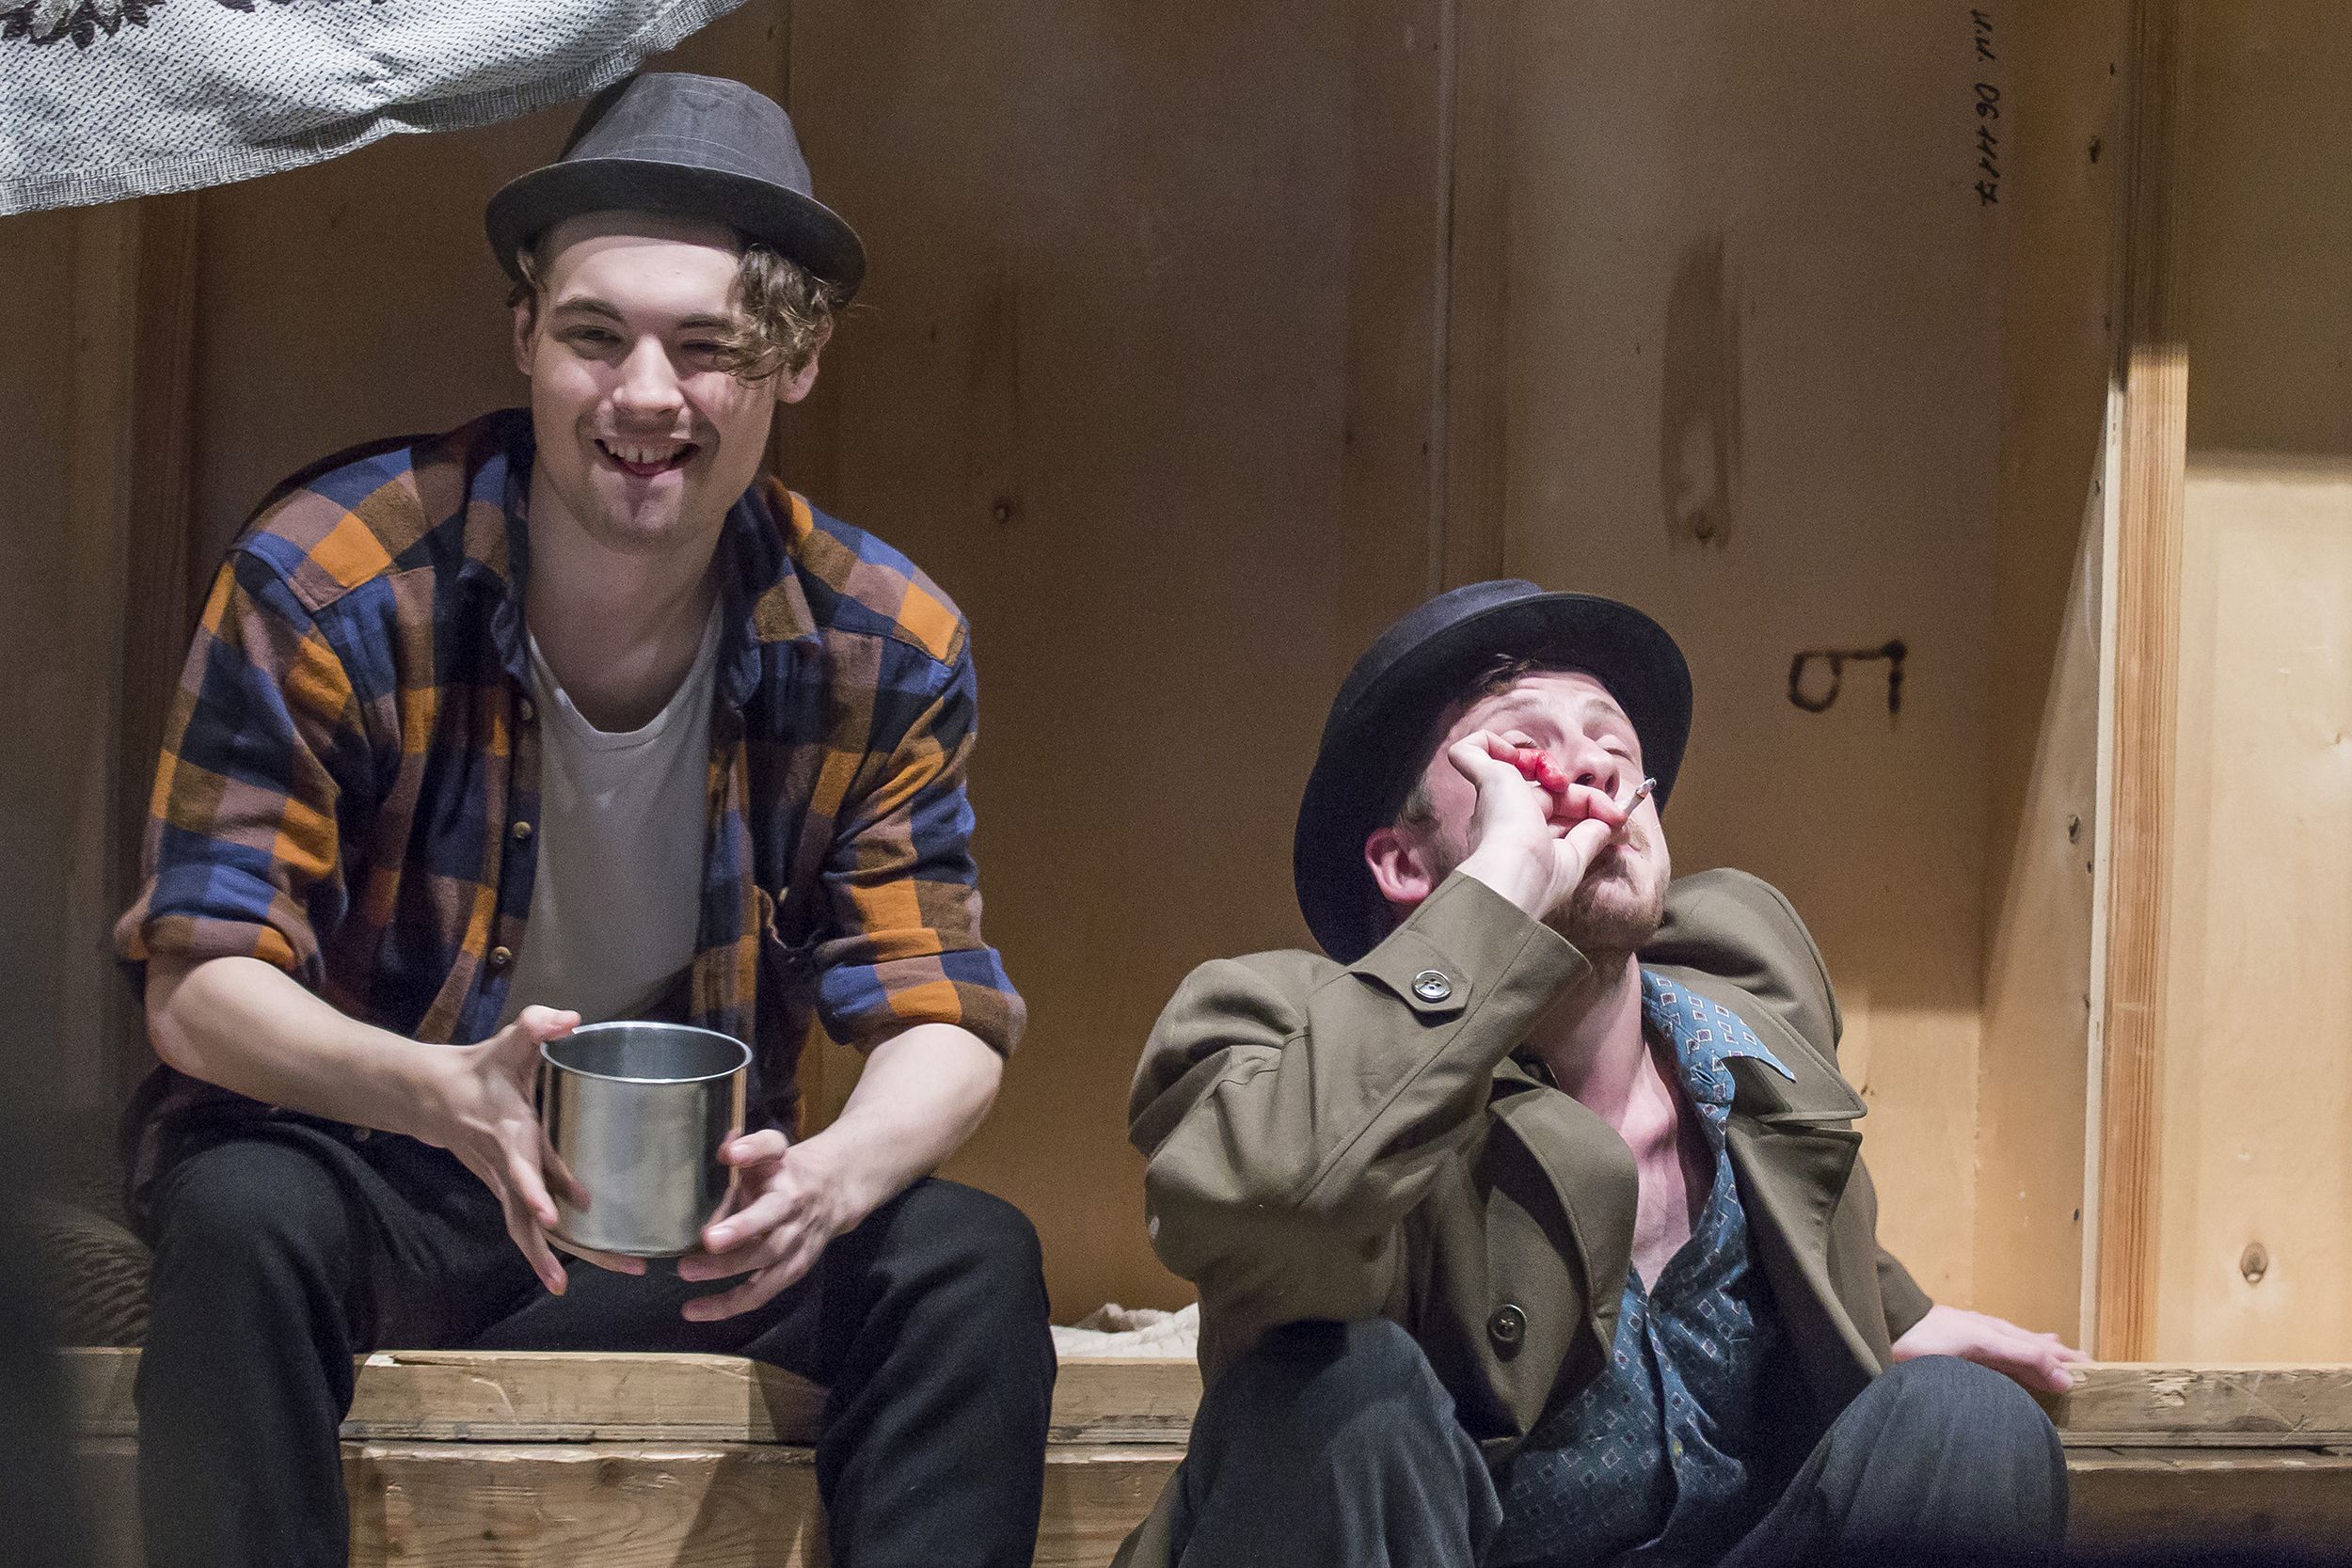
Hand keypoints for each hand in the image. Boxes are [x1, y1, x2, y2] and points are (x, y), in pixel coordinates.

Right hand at [420, 1004, 644, 1293]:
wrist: (434, 1096)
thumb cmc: (481, 1068)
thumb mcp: (509, 1041)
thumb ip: (537, 1026)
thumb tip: (569, 1019)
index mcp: (511, 1133)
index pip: (522, 1168)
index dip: (537, 1191)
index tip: (555, 1216)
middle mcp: (507, 1168)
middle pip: (532, 1216)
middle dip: (563, 1245)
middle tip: (610, 1265)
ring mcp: (504, 1185)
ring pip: (528, 1232)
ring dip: (553, 1259)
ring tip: (574, 1288)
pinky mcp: (507, 1191)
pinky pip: (525, 1229)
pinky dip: (544, 1252)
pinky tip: (565, 1274)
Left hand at [675, 1129, 857, 1321]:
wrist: (837, 1190)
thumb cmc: (787, 1172)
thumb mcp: (769, 1154)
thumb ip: (745, 1156)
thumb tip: (721, 1158)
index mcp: (785, 1176)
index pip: (772, 1156)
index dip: (752, 1151)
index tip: (732, 1155)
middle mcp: (794, 1212)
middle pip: (770, 1227)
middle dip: (739, 1233)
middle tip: (700, 1248)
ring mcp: (797, 1245)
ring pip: (766, 1266)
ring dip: (728, 1278)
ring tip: (689, 1281)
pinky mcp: (794, 1270)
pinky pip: (762, 1292)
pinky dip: (731, 1304)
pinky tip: (698, 1310)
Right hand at [1450, 730, 1634, 919]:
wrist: (1514, 876)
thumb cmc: (1539, 878)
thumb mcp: (1576, 857)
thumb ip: (1593, 835)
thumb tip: (1616, 821)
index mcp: (1518, 839)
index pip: (1557, 810)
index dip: (1590, 806)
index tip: (1618, 819)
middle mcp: (1500, 818)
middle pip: (1543, 789)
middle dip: (1575, 791)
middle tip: (1608, 806)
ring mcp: (1490, 797)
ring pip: (1512, 764)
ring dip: (1541, 762)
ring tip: (1555, 779)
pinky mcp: (1483, 777)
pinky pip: (1472, 748)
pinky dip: (1495, 743)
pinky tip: (1518, 759)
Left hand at [1891, 1302, 2087, 1393]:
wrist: (1890, 1327)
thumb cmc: (1934, 1336)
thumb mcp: (1984, 1345)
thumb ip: (2023, 1358)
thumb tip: (2066, 1376)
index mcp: (2002, 1335)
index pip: (2044, 1350)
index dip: (2067, 1361)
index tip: (2095, 1371)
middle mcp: (1993, 1338)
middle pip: (2033, 1348)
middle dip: (2058, 1356)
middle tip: (2085, 1366)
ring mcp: (1976, 1344)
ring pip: (2017, 1351)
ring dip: (2039, 1356)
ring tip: (2058, 1357)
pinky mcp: (1960, 1354)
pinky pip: (1999, 1358)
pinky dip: (2016, 1360)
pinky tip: (2013, 1364)